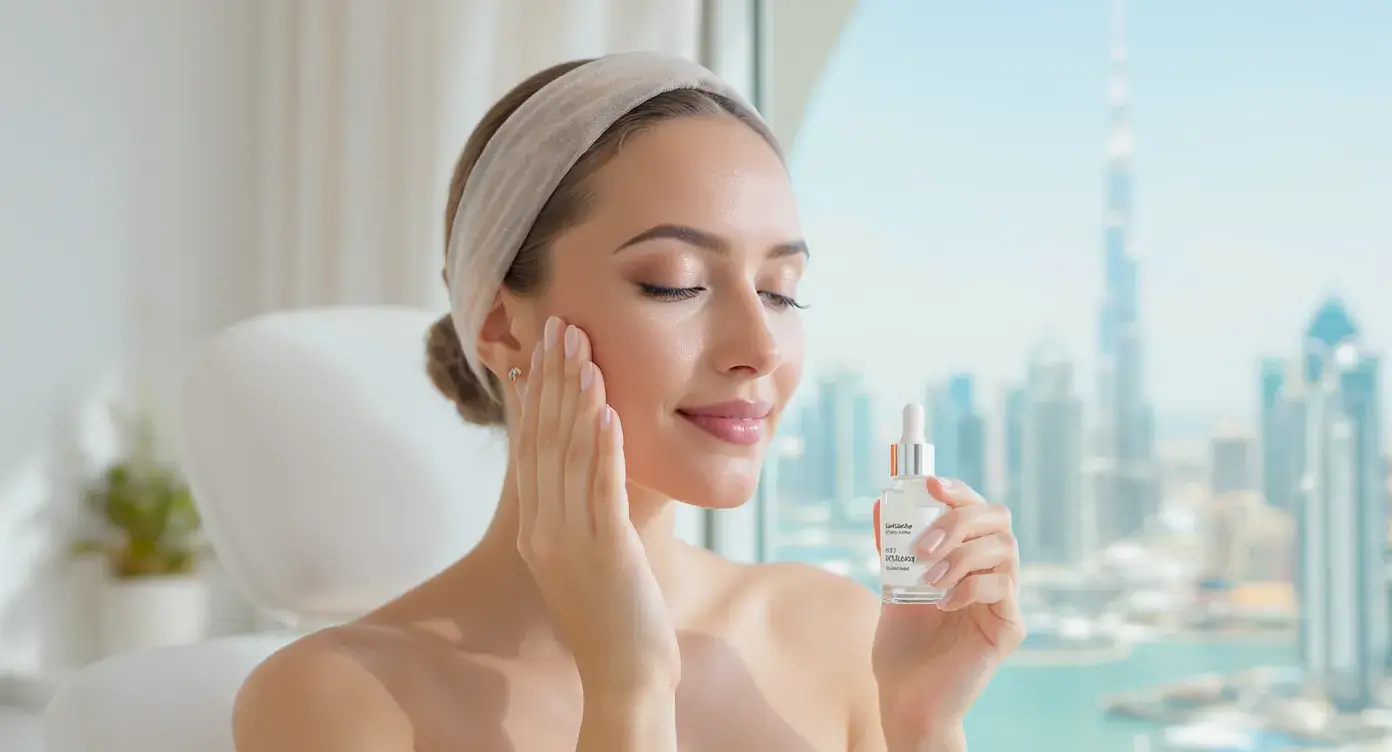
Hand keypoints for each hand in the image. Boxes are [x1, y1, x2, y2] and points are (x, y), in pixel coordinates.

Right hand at [513, 316, 680, 695]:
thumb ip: (578, 515)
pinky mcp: (605, 553)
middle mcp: (544, 531)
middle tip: (560, 327)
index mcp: (536, 530)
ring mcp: (569, 542)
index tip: (539, 350)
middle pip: (544, 441)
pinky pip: (601, 491)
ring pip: (569, 457)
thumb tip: (585, 473)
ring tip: (582, 351)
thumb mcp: (586, 558)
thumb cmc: (614, 618)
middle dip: (553, 381)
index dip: (536, 396)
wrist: (624, 679)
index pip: (531, 450)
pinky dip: (602, 447)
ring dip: (576, 399)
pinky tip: (607, 410)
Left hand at [871, 477, 1024, 741]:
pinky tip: (942, 603)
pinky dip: (969, 587)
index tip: (931, 485)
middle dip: (959, 520)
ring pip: (1004, 549)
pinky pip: (1002, 589)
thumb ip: (892, 547)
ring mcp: (1005, 599)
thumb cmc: (902, 642)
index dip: (959, 490)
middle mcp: (993, 572)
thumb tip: (878, 505)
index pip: (977, 508)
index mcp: (969, 556)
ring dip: (961, 555)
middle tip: (924, 545)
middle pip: (999, 520)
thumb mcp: (892, 584)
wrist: (904, 695)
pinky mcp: (1009, 627)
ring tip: (928, 578)